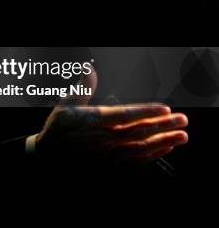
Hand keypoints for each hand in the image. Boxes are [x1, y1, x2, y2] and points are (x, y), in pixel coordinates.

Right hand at [35, 67, 188, 161]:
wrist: (50, 153)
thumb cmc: (58, 127)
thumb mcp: (66, 103)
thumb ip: (82, 87)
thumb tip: (90, 70)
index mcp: (93, 120)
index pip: (125, 115)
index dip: (146, 112)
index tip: (165, 109)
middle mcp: (103, 138)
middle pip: (139, 132)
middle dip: (163, 126)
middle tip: (183, 120)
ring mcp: (108, 153)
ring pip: (141, 148)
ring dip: (163, 142)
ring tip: (181, 136)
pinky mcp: (110, 163)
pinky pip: (135, 161)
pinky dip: (152, 156)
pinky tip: (164, 150)